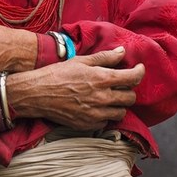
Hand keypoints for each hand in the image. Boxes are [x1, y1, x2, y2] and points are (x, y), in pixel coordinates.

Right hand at [7, 47, 145, 130]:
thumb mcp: (80, 61)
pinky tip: (94, 107)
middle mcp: (103, 98)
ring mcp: (96, 113)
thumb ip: (104, 58)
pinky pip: (106, 121)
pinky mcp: (88, 124)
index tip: (138, 69)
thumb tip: (122, 52)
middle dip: (128, 90)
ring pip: (121, 112)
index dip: (139, 72)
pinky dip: (104, 115)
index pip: (133, 78)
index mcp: (102, 79)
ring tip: (106, 97)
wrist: (36, 93)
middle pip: (130, 97)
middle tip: (119, 85)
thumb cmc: (57, 74)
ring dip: (117, 104)